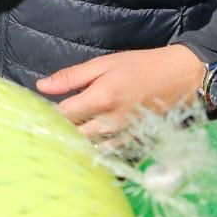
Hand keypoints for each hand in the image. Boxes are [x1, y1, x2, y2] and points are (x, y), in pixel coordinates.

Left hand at [36, 45, 205, 137]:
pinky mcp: (132, 142)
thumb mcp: (105, 63)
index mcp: (101, 98)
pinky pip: (107, 153)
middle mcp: (110, 121)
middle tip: (42, 128)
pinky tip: (82, 148)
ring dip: (73, 143)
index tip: (36, 112)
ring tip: (58, 138)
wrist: (180, 76)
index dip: (47, 115)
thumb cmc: (141, 65)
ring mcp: (122, 135)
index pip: (63, 115)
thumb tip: (41, 86)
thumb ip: (72, 76)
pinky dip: (92, 151)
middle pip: (73, 135)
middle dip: (57, 132)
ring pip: (88, 147)